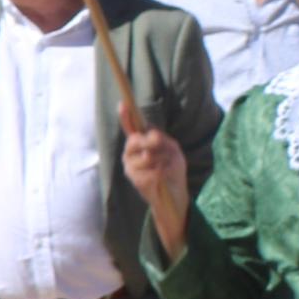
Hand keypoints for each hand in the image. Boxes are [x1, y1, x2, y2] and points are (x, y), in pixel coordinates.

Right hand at [120, 114, 191, 252]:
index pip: (130, 128)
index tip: (123, 103)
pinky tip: (162, 177)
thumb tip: (150, 135)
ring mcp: (131, 167)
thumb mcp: (172, 149)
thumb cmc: (173, 170)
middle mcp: (130, 154)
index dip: (125, 116)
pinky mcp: (135, 180)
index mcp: (140, 144)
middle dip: (150, 142)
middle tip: (159, 144)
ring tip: (165, 167)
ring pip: (145, 156)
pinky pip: (149, 169)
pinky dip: (161, 172)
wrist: (175, 195)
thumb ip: (160, 139)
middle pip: (135, 140)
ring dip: (161, 160)